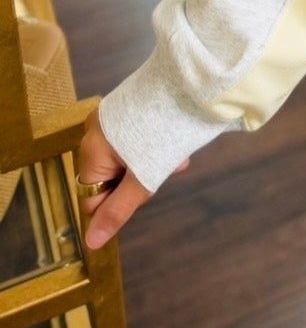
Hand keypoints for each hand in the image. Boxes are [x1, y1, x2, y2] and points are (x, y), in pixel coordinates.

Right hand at [76, 105, 189, 250]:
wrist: (193, 84)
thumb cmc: (164, 133)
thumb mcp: (143, 178)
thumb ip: (117, 211)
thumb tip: (91, 243)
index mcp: (91, 151)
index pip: (92, 197)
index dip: (119, 203)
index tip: (145, 192)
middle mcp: (95, 131)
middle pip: (112, 177)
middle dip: (141, 180)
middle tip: (165, 170)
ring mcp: (114, 116)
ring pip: (128, 158)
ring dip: (153, 164)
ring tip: (178, 159)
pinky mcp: (132, 107)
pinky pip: (136, 138)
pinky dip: (154, 147)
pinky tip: (177, 148)